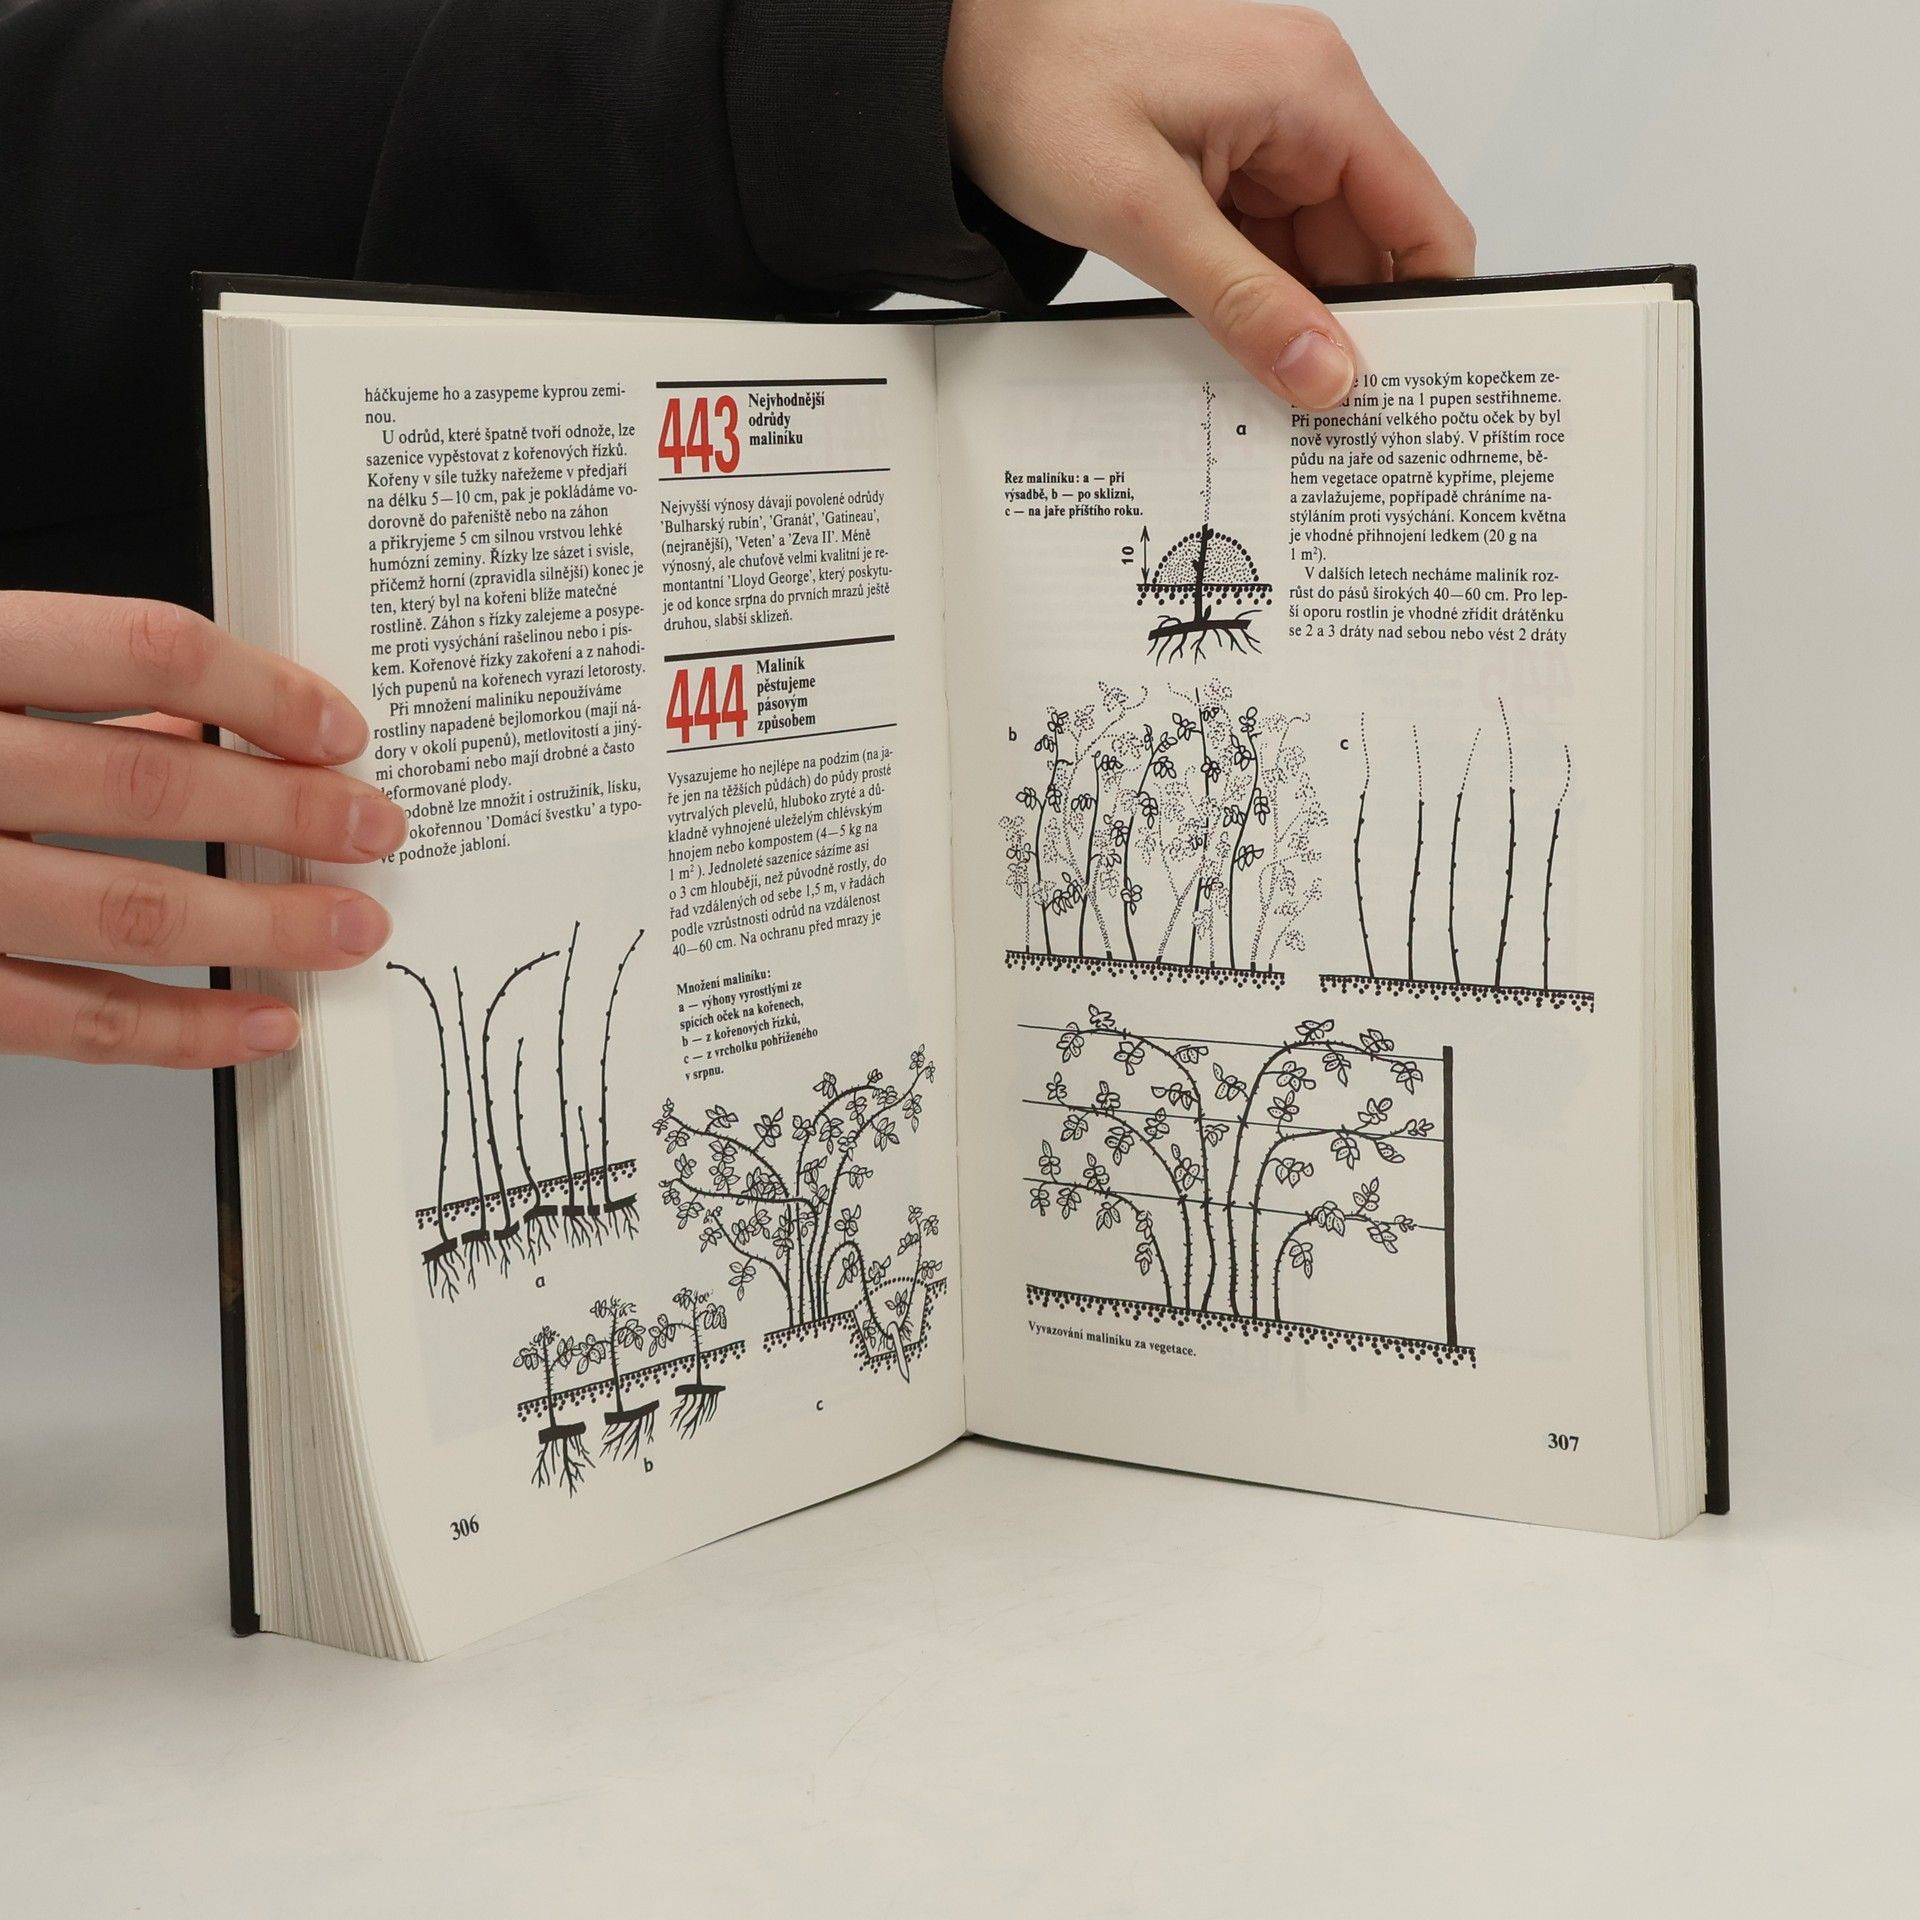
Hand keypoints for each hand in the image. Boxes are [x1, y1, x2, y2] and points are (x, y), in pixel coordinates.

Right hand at [0, 593, 404, 1068]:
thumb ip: (58, 688)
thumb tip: (201, 724)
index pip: (141, 650)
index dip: (263, 690)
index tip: (340, 728)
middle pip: (148, 787)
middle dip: (287, 816)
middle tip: (374, 830)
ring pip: (122, 913)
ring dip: (261, 928)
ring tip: (349, 929)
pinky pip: (67, 1021)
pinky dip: (181, 1031)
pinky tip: (260, 1022)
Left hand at [945, 0, 1473, 406]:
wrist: (954, 56)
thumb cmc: (1035, 88)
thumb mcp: (1142, 214)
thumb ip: (1243, 302)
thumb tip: (1326, 372)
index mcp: (1312, 95)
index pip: (1421, 220)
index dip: (1427, 312)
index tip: (1406, 393)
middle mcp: (1305, 107)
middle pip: (1370, 250)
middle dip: (1349, 332)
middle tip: (1324, 421)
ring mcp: (1266, 136)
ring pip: (1315, 259)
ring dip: (1293, 323)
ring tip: (1268, 393)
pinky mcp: (1225, 161)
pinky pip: (1266, 248)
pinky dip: (1254, 300)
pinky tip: (1233, 347)